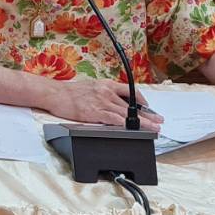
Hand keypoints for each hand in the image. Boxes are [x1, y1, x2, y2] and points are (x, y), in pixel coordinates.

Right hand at [38, 77, 164, 129]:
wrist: (54, 93)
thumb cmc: (69, 92)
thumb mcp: (91, 86)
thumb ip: (104, 93)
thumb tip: (113, 101)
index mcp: (106, 85)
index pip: (130, 91)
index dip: (143, 100)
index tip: (150, 108)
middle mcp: (106, 92)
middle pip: (132, 105)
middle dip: (148, 114)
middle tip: (159, 121)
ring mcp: (101, 102)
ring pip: (127, 114)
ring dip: (142, 122)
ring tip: (153, 129)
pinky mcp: (94, 113)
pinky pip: (113, 119)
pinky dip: (124, 124)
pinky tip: (132, 129)